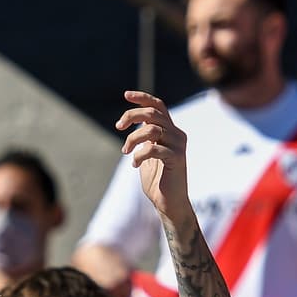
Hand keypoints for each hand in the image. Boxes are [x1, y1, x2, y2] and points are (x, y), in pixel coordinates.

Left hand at [117, 90, 190, 225]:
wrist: (169, 202)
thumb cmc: (157, 179)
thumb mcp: (147, 152)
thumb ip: (144, 137)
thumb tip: (132, 121)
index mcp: (170, 131)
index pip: (158, 106)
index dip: (143, 98)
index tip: (126, 95)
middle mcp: (176, 134)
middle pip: (153, 113)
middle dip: (132, 116)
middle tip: (118, 126)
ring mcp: (178, 146)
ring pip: (152, 129)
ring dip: (132, 139)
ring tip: (125, 151)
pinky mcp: (176, 159)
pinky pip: (153, 149)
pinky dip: (139, 155)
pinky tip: (134, 164)